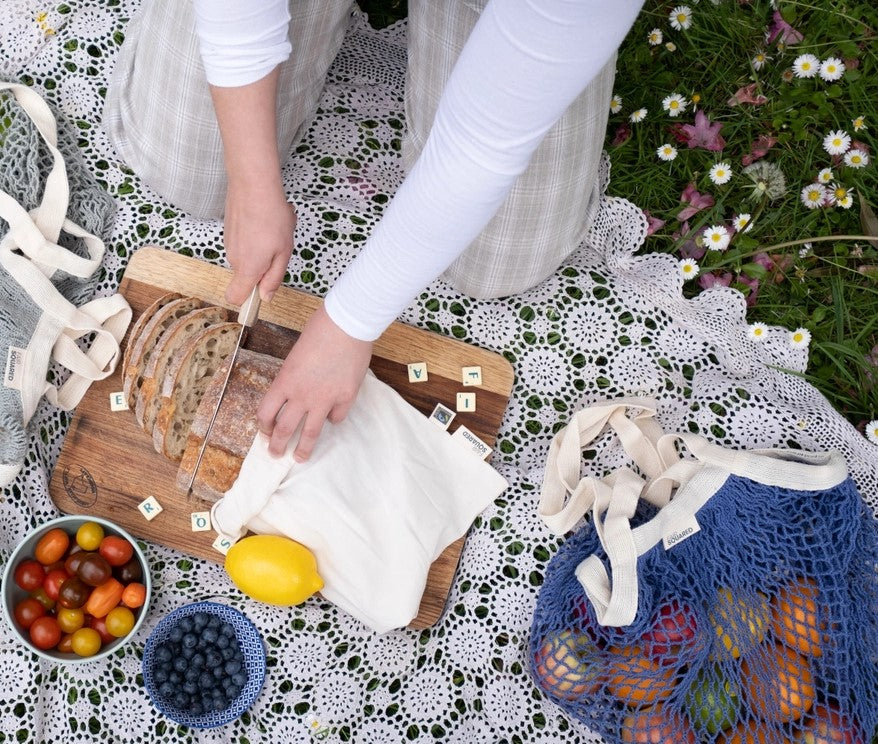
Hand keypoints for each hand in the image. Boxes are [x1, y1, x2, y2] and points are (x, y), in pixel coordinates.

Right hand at [224, 184, 296, 305]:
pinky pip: (244, 243)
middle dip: (264, 267)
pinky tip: (265, 220)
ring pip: (247, 257)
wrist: (253, 184)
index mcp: (248, 269)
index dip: (247, 300)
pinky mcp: (229, 230)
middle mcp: (234, 259)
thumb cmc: (271, 216)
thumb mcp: (283, 252)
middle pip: (247, 276)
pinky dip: (255, 236)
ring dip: (262, 249)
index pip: (235, 297)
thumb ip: (273, 278)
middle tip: (278, 248)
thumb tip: (265, 297)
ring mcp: (229, 243)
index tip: (261, 294)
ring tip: (274, 230)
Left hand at [256, 304, 372, 460]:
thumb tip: (297, 392)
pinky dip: (333, 419)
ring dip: (304, 449)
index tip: (266, 432)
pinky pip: (337, 418)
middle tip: (276, 455)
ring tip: (301, 458)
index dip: (264, 426)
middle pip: (285, 429)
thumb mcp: (296, 356)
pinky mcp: (346, 398)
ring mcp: (325, 399)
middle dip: (278, 446)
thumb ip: (294, 377)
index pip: (266, 412)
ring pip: (311, 433)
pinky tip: (332, 416)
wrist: (347, 325)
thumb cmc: (320, 330)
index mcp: (284, 381)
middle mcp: (302, 395)